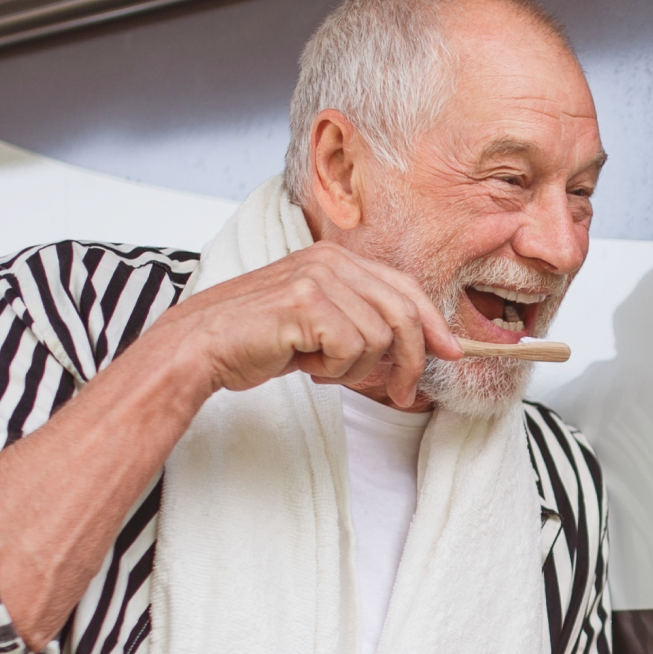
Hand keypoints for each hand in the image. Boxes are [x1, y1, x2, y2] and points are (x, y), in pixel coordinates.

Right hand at [165, 241, 462, 406]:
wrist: (202, 347)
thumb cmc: (258, 340)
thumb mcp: (319, 324)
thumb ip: (362, 322)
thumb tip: (418, 346)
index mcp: (337, 258)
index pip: (404, 288)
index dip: (433, 323)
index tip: (451, 352)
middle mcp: (331, 260)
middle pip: (403, 313)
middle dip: (410, 361)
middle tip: (402, 394)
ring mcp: (319, 278)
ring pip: (379, 338)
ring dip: (354, 369)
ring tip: (319, 367)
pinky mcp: (308, 303)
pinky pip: (352, 349)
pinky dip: (333, 370)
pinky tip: (304, 364)